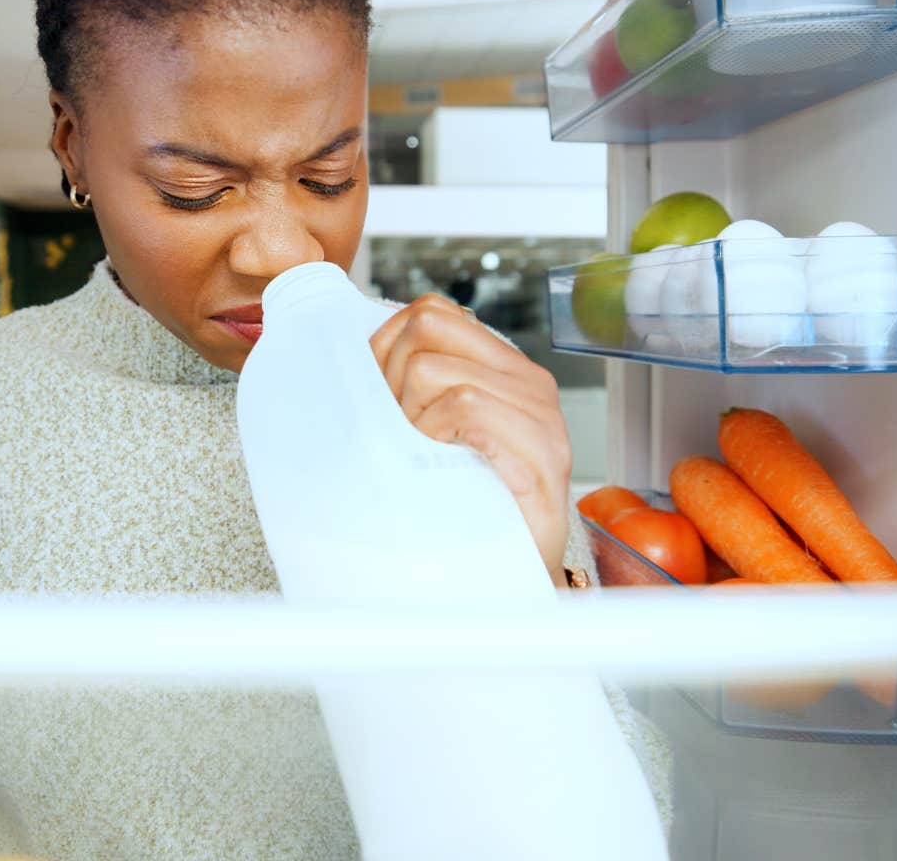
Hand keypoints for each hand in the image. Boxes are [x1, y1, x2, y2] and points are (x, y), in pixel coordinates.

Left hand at [371, 294, 572, 584]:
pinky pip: (465, 405)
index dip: (388, 346)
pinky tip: (437, 466)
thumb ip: (418, 393)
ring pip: (436, 371)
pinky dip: (433, 433)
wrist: (509, 583)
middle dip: (392, 377)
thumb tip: (356, 361)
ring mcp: (539, 416)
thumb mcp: (437, 439)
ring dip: (408, 416)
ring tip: (419, 458)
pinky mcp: (540, 452)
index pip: (432, 313)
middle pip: (426, 330)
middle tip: (398, 433)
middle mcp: (528, 383)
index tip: (380, 398)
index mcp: (505, 371)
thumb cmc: (468, 513)